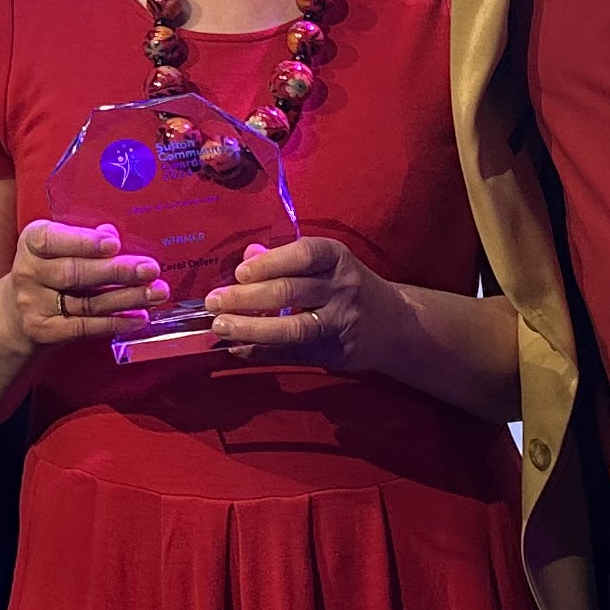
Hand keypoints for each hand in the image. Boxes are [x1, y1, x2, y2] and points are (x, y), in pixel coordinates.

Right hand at [6, 218, 165, 351]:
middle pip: (75, 273)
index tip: (114, 243)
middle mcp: (29, 272)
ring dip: (127, 298)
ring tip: (155, 293)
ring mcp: (34, 304)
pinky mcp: (44, 330)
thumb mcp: (61, 245)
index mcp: (32, 242)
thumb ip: (86, 238)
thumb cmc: (51, 267)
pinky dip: (115, 322)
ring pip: (87, 302)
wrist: (19, 309)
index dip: (85, 242)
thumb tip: (112, 233)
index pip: (54, 240)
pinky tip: (138, 317)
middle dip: (117, 272)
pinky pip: (85, 327)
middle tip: (150, 269)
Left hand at [205, 235, 409, 371]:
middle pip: (290, 292)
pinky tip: (238, 349)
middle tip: (214, 302)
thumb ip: (287, 259)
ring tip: (221, 327)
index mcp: (337, 258)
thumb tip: (248, 255)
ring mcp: (340, 322)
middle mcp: (342, 288)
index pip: (303, 255)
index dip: (269, 263)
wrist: (395, 325)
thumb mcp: (326, 264)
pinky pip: (294, 354)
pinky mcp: (335, 352)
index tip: (239, 273)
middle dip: (247, 298)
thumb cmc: (348, 286)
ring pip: (293, 328)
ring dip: (252, 328)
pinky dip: (262, 352)